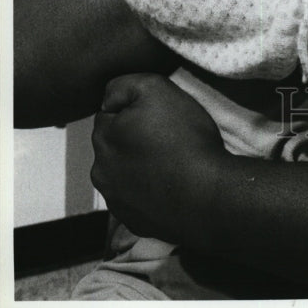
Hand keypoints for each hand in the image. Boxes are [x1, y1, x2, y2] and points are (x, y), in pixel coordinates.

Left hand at [91, 74, 224, 242]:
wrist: (207, 194)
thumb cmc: (184, 137)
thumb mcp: (155, 88)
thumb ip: (123, 86)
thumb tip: (108, 99)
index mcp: (103, 138)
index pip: (109, 114)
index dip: (134, 110)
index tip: (158, 115)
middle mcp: (101, 172)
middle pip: (114, 145)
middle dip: (132, 139)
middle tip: (167, 136)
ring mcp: (116, 202)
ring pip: (124, 173)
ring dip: (139, 165)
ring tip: (171, 162)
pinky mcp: (134, 222)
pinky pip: (138, 198)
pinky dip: (149, 190)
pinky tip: (171, 184)